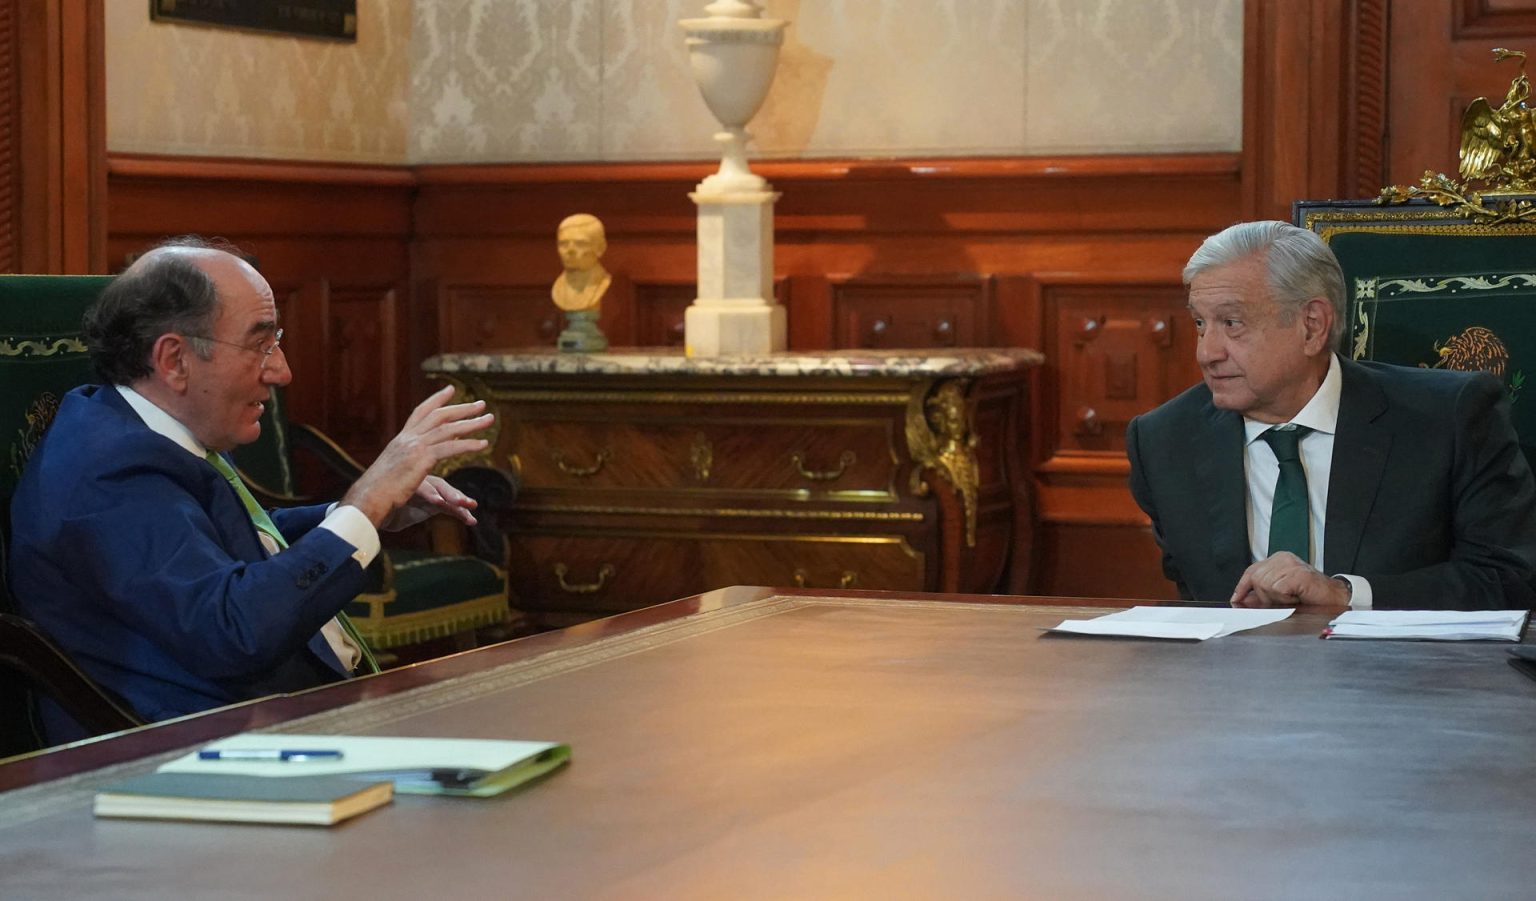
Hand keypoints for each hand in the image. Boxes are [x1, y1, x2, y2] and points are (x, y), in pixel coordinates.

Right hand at [341, 385, 492, 526]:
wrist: (370, 496)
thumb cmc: (379, 489)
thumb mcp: (393, 468)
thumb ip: (406, 459)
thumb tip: (416, 457)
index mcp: (401, 439)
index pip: (421, 412)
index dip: (436, 400)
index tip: (451, 389)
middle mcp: (408, 438)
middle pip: (439, 416)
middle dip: (461, 408)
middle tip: (481, 404)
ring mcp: (414, 447)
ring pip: (449, 429)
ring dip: (472, 423)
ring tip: (490, 419)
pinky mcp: (422, 459)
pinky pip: (451, 448)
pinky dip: (469, 444)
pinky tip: (484, 444)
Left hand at [1230, 552, 1350, 608]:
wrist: (1335, 598)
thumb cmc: (1310, 596)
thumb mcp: (1280, 595)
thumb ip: (1262, 594)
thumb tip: (1242, 600)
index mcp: (1278, 560)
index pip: (1251, 570)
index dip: (1242, 586)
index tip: (1236, 599)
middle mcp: (1283, 558)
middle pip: (1256, 579)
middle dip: (1264, 596)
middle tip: (1282, 601)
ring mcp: (1290, 564)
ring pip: (1265, 585)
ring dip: (1277, 598)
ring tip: (1292, 598)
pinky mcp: (1297, 573)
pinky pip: (1277, 589)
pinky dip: (1284, 598)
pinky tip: (1297, 597)